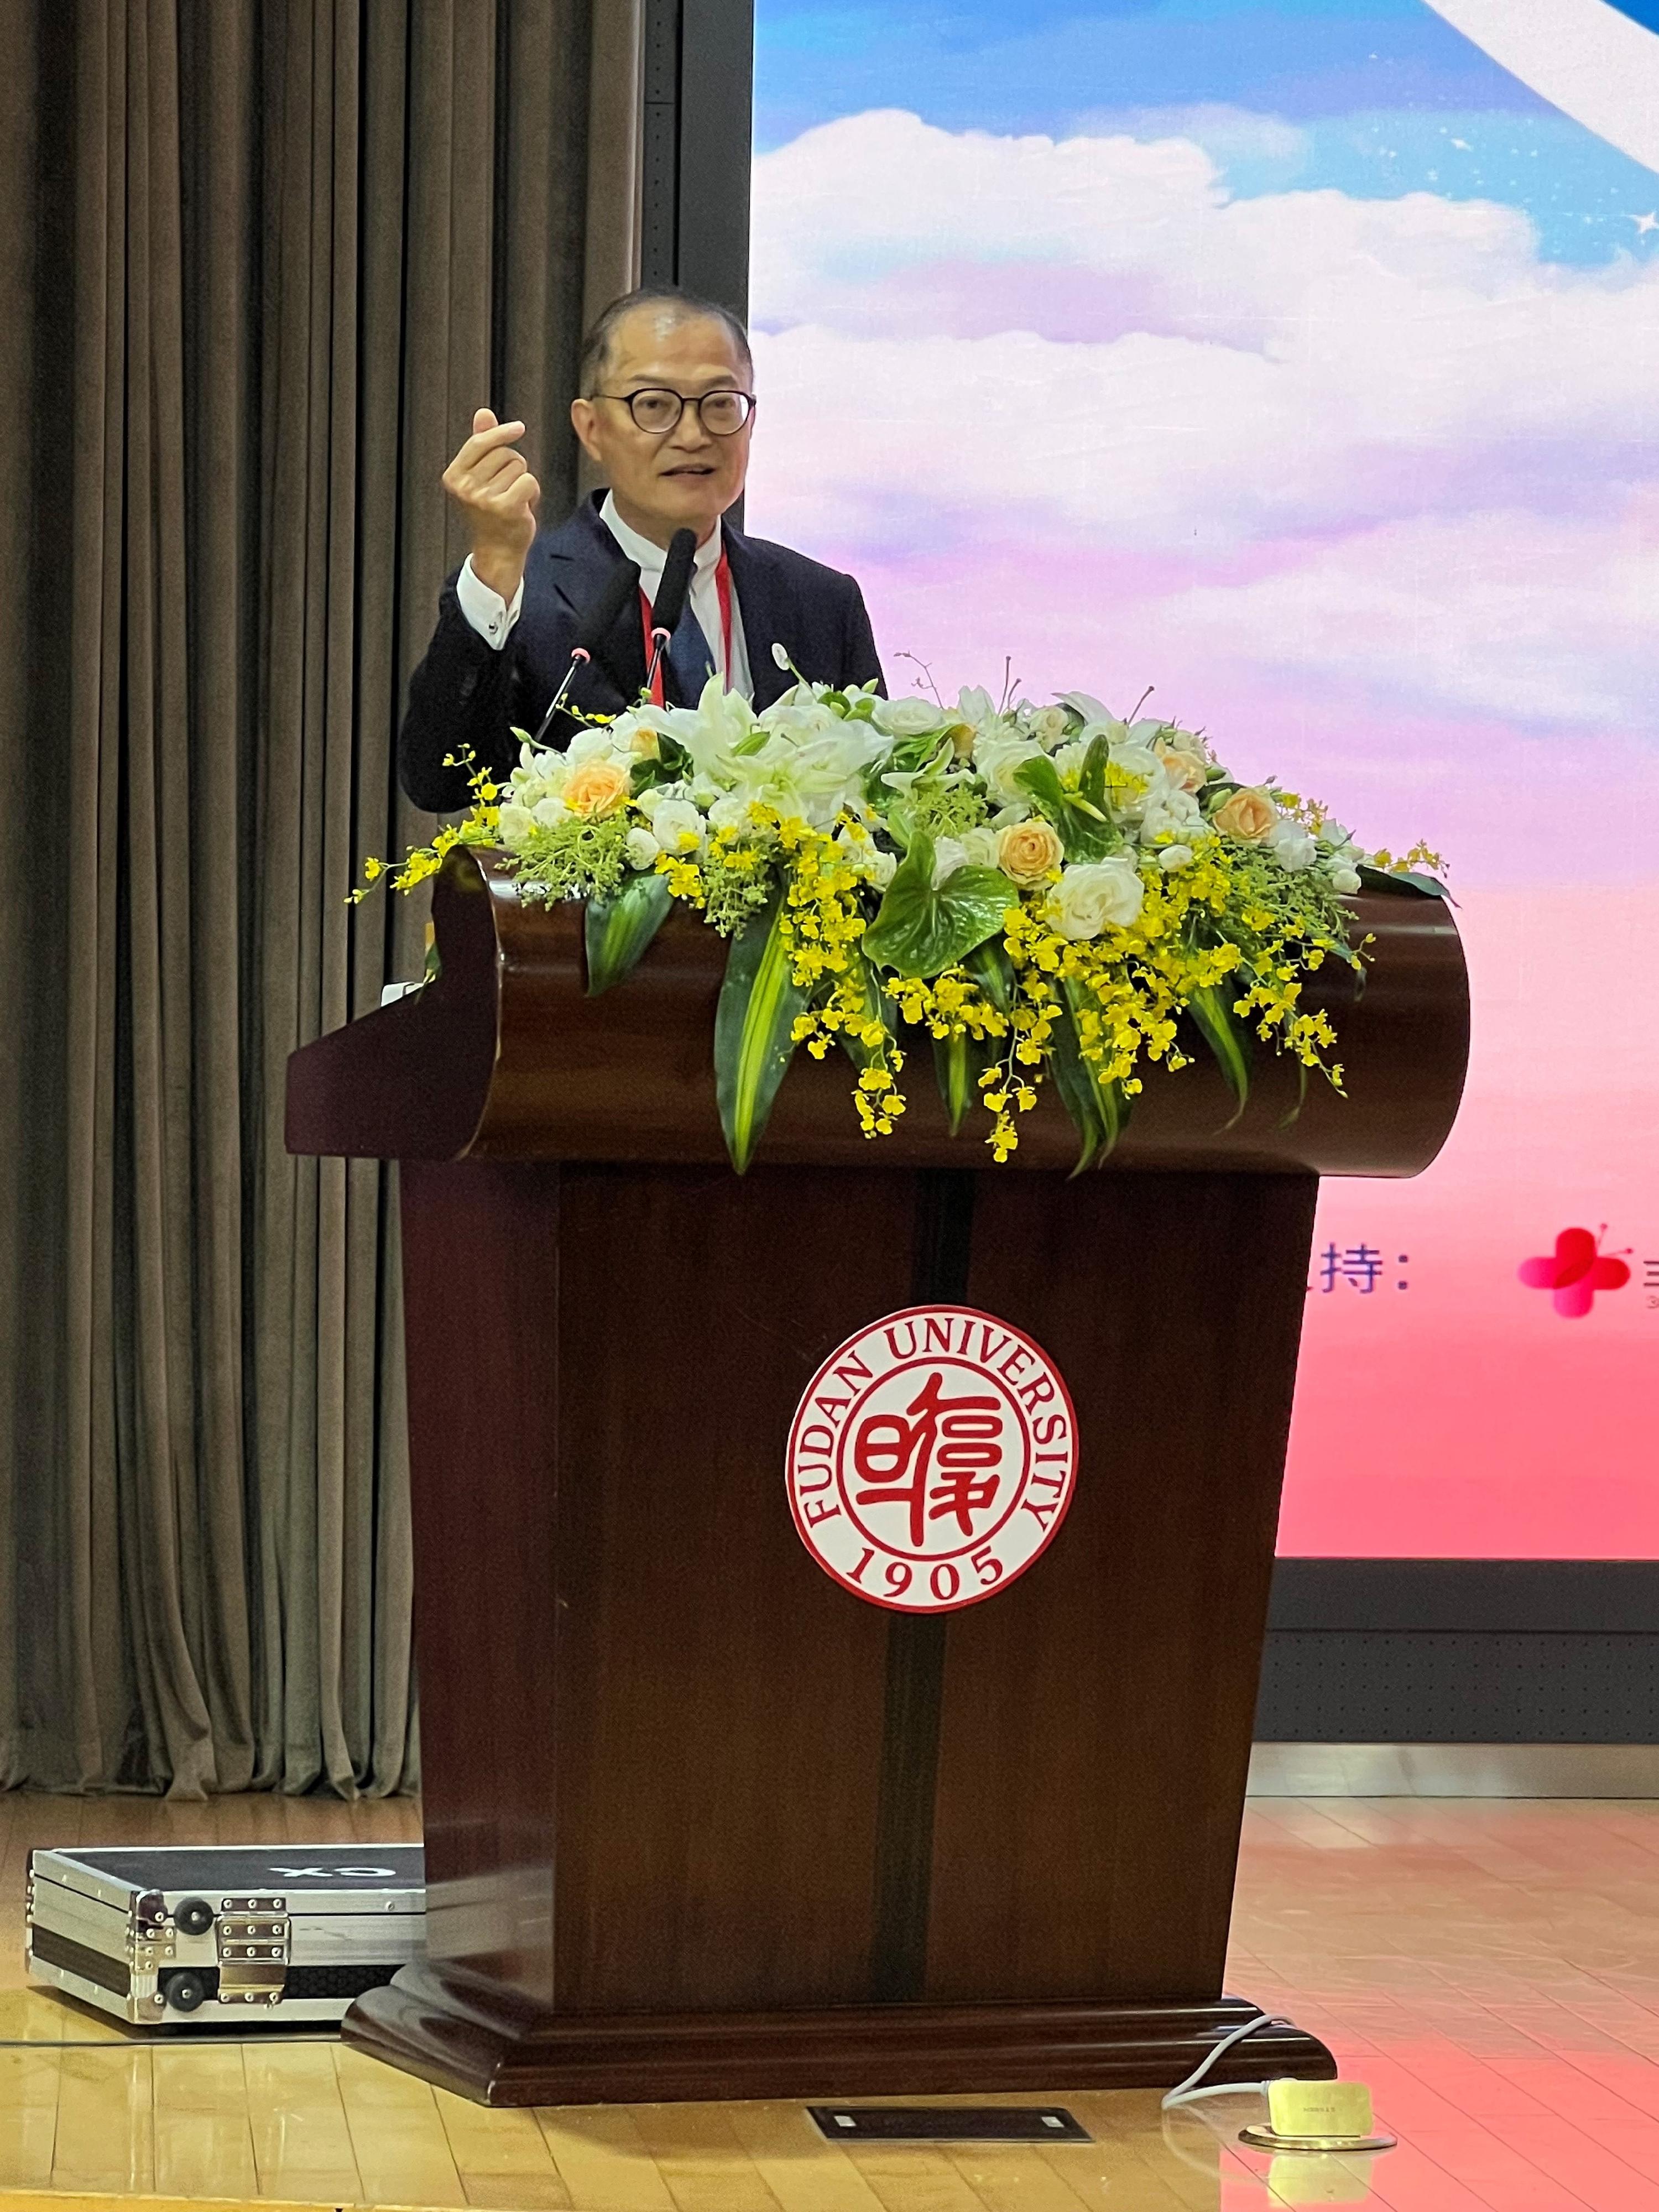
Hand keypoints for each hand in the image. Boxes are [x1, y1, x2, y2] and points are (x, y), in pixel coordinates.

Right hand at [442, 407, 539, 600]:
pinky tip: (524, 506)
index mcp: (454, 476)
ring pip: (519, 466)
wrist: (497, 551)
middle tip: (507, 488)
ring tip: (514, 499)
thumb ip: (481, 445)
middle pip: (503, 453)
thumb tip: (484, 413)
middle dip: (513, 466)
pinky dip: (533, 492)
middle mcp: (466, 487)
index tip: (519, 428)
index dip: (500, 432)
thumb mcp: (481, 477)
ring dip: (523, 481)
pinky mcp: (506, 507)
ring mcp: (484, 498)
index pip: (479, 442)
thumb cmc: (491, 513)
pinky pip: (529, 480)